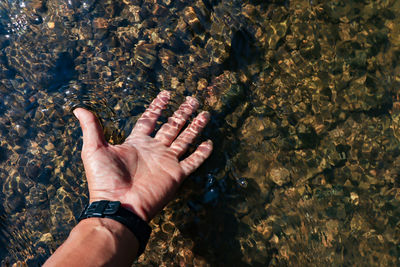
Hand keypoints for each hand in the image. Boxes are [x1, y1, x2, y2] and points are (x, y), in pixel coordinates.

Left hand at [73, 91, 212, 220]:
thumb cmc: (104, 180)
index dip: (158, 106)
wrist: (118, 206)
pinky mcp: (176, 174)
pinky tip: (209, 143)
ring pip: (185, 139)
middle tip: (193, 99)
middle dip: (182, 112)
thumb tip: (78, 108)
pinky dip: (201, 154)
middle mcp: (154, 150)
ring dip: (195, 127)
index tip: (166, 94)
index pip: (150, 119)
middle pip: (172, 126)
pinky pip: (192, 162)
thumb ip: (92, 127)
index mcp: (138, 142)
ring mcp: (166, 162)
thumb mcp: (94, 149)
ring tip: (205, 114)